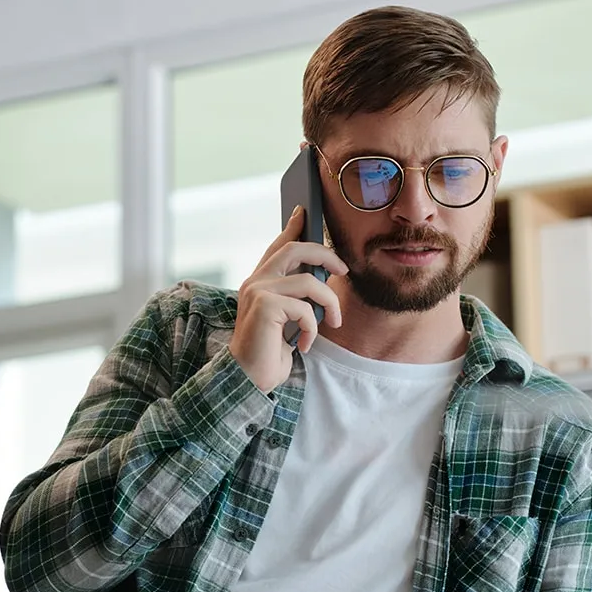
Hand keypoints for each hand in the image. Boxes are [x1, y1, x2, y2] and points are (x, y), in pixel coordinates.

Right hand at [230, 207, 346, 392]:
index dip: (293, 227)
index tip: (304, 211)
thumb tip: (324, 276)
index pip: (278, 246)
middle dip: (326, 255)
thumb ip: (296, 296)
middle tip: (343, 270)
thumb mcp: (286, 319)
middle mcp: (255, 282)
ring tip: (333, 323)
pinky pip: (305, 308)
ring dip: (329, 304)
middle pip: (296, 249)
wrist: (248, 379)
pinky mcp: (265, 307)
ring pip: (309, 282)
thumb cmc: (268, 352)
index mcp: (258, 282)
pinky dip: (312, 329)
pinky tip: (304, 343)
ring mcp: (258, 292)